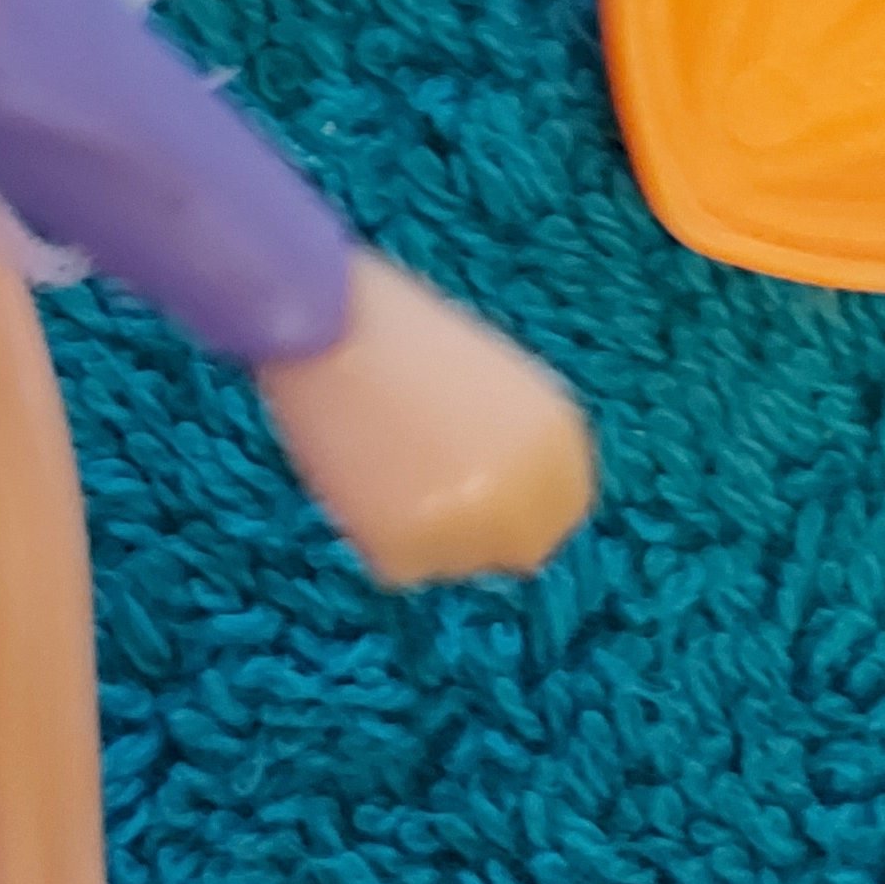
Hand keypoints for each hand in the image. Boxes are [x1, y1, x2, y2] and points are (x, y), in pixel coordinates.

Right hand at [258, 255, 594, 583]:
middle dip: (474, 529)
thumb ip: (508, 440)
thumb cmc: (393, 331)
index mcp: (559, 441)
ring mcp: (471, 527)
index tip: (472, 491)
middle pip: (517, 550)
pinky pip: (396, 565)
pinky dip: (371, 534)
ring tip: (374, 459)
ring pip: (451, 561)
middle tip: (420, 492)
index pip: (560, 508)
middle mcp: (529, 494)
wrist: (324, 318)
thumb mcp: (488, 379)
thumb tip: (499, 493)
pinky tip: (352, 474)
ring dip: (419, 529)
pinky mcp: (408, 548)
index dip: (515, 505)